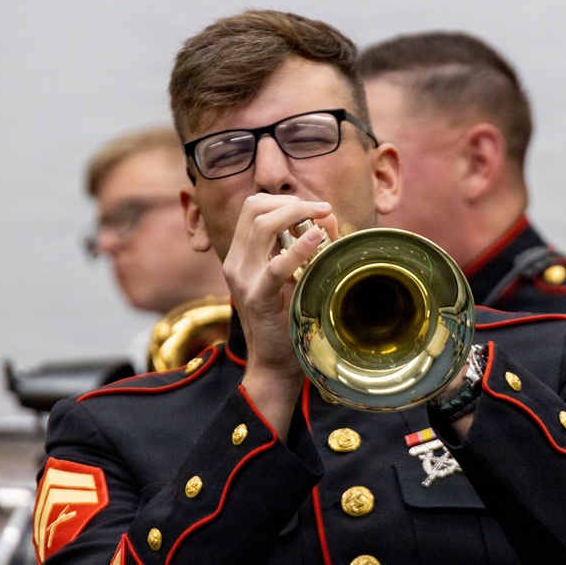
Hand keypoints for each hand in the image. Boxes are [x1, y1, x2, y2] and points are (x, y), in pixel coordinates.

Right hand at [224, 193, 336, 437]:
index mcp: (241, 255)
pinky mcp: (257, 298)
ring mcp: (242, 279)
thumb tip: (329, 216)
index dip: (284, 199)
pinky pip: (275, 266)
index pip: (253, 207)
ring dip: (295, 214)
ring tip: (322, 218)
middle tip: (322, 209)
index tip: (315, 207)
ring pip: (261, 226)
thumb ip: (310, 246)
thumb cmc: (290, 320)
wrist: (276, 364)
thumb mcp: (298, 276)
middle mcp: (236, 262)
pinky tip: (317, 239)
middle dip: (291, 201)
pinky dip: (297, 248)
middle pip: (253, 208)